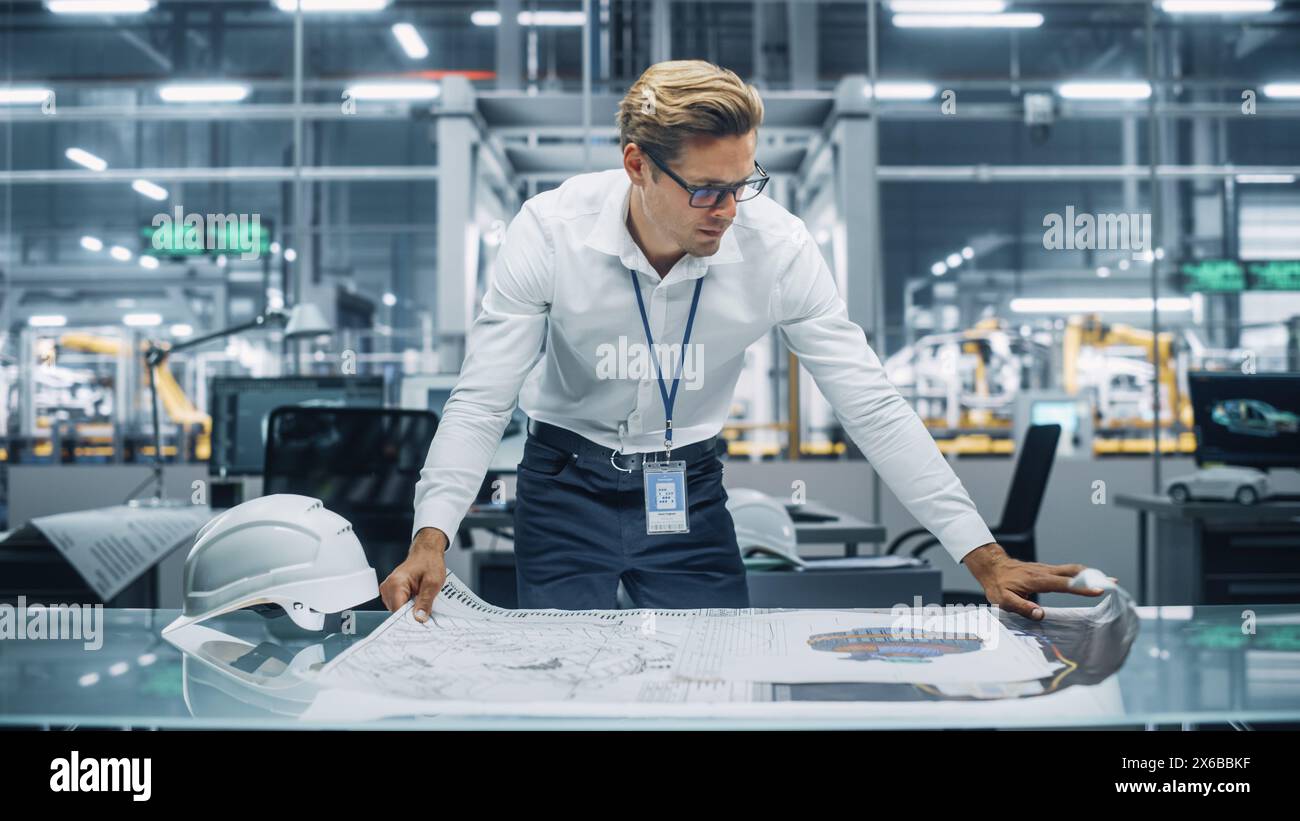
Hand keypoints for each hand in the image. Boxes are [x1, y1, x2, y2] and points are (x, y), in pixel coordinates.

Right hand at [379, 527, 448, 621]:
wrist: (426, 552)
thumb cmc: (429, 563)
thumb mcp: (433, 582)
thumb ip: (425, 601)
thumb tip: (419, 619)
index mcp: (396, 584)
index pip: (398, 612)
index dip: (410, 621)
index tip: (420, 627)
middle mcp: (388, 587)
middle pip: (397, 613)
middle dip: (412, 617)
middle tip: (426, 618)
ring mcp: (388, 590)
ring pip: (398, 611)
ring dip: (411, 612)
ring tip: (423, 607)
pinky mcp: (392, 592)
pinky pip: (399, 606)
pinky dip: (409, 607)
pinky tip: (418, 604)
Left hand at [961, 543, 1111, 620]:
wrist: (992, 567)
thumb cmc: (998, 585)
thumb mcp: (1003, 600)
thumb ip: (1021, 608)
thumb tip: (1041, 615)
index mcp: (1037, 580)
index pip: (1063, 584)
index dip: (1081, 587)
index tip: (1098, 590)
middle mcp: (1045, 572)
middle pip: (1074, 571)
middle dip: (1094, 577)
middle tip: (1112, 582)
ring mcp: (1047, 569)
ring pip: (1073, 569)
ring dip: (1091, 574)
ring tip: (1108, 581)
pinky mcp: (1047, 570)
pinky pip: (1068, 571)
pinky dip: (1081, 574)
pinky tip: (1090, 579)